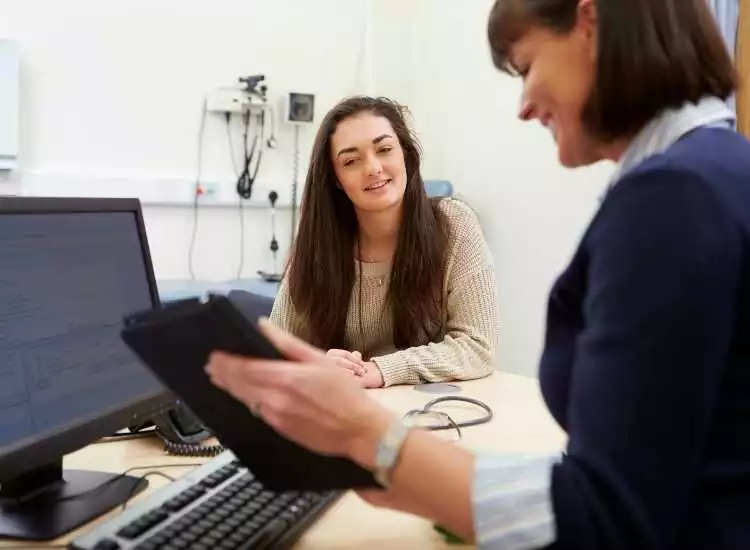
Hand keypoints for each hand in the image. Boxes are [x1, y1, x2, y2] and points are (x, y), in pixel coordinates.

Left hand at [206, 319, 391, 466]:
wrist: (358, 430)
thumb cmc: (345, 393)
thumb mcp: (319, 359)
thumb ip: (288, 343)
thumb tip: (264, 326)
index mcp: (285, 378)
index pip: (245, 368)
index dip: (226, 362)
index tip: (214, 355)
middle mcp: (275, 399)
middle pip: (239, 384)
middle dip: (223, 374)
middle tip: (211, 365)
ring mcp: (275, 417)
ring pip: (245, 399)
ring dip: (231, 387)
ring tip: (221, 378)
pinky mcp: (280, 430)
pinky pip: (258, 412)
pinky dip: (249, 401)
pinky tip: (246, 395)